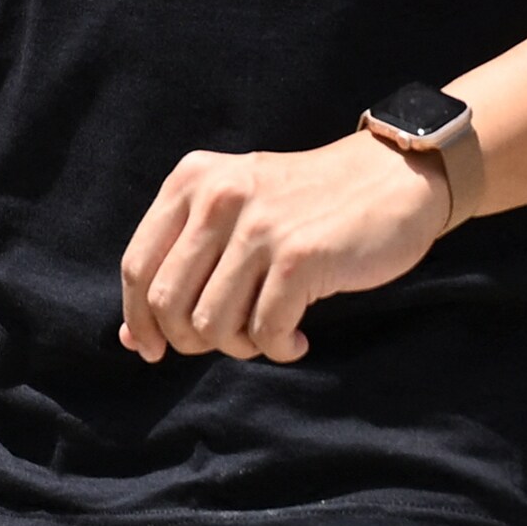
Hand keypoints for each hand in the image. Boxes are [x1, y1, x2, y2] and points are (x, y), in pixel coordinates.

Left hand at [116, 134, 447, 364]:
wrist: (394, 175)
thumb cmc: (309, 204)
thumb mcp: (235, 209)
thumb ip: (183, 262)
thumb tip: (132, 340)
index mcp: (193, 180)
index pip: (137, 267)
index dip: (140, 321)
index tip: (155, 349)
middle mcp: (219, 197)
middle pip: (167, 304)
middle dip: (190, 340)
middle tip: (229, 340)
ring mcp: (259, 227)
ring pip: (211, 325)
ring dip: (238, 347)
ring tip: (268, 334)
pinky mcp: (300, 256)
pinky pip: (265, 332)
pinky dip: (279, 349)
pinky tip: (298, 340)